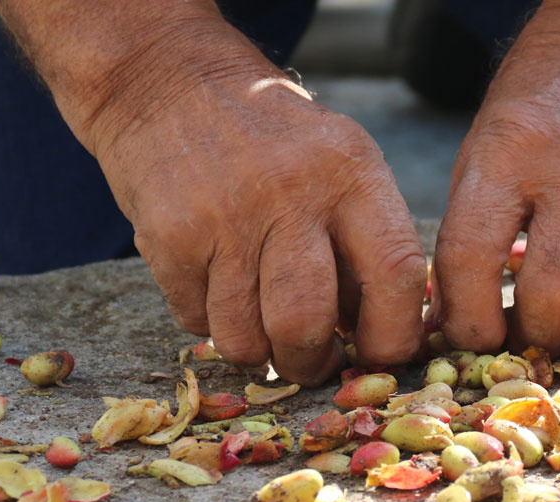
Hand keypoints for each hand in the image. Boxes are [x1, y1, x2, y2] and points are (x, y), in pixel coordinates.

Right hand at [0, 2, 426, 384]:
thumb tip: (376, 335)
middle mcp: (292, 193)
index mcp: (352, 172)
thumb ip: (361, 240)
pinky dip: (208, 320)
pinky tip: (214, 284)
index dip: (392, 336)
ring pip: (245, 337)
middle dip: (309, 362)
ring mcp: (225, 217)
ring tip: (259, 326)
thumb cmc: (269, 138)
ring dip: (255, 350)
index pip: (394, 274)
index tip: (378, 354)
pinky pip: (196, 320)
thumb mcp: (336, 161)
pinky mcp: (170, 237)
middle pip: (307, 323)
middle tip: (308, 361)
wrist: (164, 81)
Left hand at [431, 0, 559, 354]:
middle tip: (525, 330)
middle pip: (551, 298)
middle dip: (531, 334)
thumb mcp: (486, 145)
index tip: (472, 336)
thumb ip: (469, 229)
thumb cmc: (543, 101)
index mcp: (508, 154)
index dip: (467, 318)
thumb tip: (455, 323)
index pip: (472, 259)